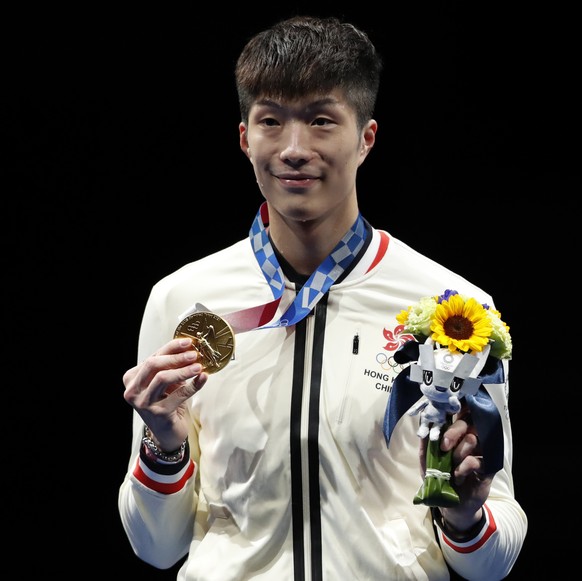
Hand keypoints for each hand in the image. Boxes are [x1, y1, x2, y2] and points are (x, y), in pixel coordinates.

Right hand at [123, 337, 208, 450]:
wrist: (167, 433)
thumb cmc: (167, 403)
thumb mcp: (166, 382)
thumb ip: (172, 366)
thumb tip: (189, 348)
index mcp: (132, 378)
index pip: (152, 357)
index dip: (171, 348)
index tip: (188, 342)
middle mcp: (133, 390)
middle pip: (153, 365)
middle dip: (175, 357)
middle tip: (194, 353)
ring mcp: (143, 403)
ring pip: (163, 378)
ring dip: (183, 370)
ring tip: (198, 366)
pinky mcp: (158, 414)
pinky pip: (179, 395)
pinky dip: (193, 385)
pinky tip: (203, 378)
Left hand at [436, 413, 492, 532]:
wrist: (450, 505)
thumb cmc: (439, 478)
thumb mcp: (426, 460)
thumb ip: (425, 443)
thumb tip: (423, 422)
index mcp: (456, 435)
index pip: (461, 415)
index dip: (459, 408)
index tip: (449, 410)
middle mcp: (470, 440)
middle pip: (467, 422)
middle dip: (453, 432)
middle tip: (444, 447)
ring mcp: (481, 453)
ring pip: (472, 439)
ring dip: (458, 453)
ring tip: (451, 467)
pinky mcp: (487, 469)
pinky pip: (476, 460)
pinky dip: (463, 468)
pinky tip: (458, 477)